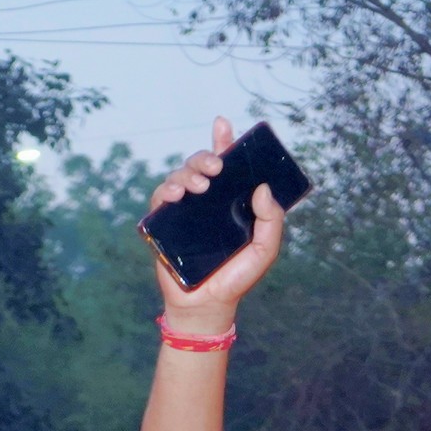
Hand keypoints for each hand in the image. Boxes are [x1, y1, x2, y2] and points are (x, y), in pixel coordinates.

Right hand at [145, 118, 286, 327]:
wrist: (207, 306)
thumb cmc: (236, 278)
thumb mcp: (265, 249)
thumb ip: (272, 220)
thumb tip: (262, 188)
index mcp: (228, 201)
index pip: (226, 165)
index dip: (223, 141)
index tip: (223, 124)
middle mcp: (205, 202)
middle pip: (199, 165)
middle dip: (205, 157)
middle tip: (215, 167)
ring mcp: (183, 213)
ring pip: (178, 177)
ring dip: (186, 173)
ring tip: (197, 185)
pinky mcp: (162, 226)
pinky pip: (159, 199)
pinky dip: (165, 190)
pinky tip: (175, 194)